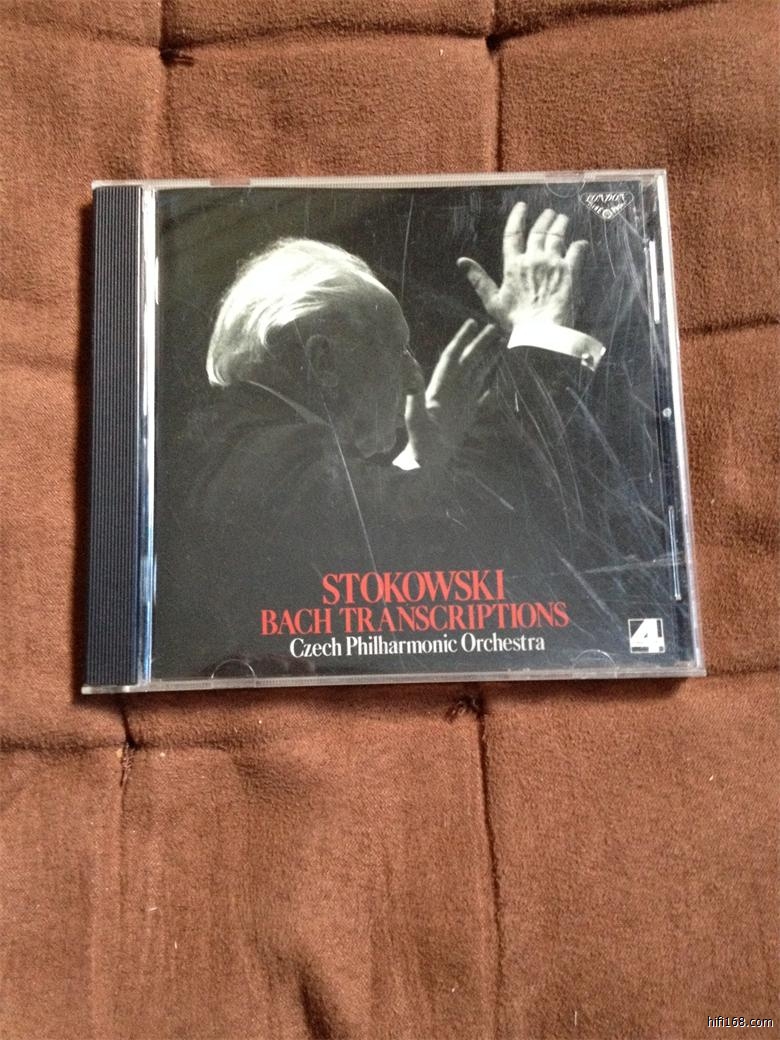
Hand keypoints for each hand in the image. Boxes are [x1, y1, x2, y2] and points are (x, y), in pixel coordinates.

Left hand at [395, 320, 498, 468]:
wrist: (425, 465)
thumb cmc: (419, 444)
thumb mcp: (414, 415)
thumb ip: (413, 388)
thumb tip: (405, 358)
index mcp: (439, 388)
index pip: (452, 358)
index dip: (462, 340)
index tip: (473, 324)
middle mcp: (450, 392)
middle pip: (467, 362)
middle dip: (479, 345)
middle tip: (495, 328)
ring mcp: (459, 404)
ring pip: (475, 376)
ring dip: (486, 361)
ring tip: (500, 346)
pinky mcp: (465, 418)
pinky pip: (479, 399)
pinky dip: (489, 389)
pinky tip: (496, 384)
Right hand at [457, 204, 587, 331]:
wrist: (540, 333)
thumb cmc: (514, 322)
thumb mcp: (492, 301)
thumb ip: (478, 278)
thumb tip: (461, 261)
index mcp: (513, 265)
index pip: (513, 234)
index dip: (517, 217)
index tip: (522, 206)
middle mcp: (533, 259)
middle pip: (539, 231)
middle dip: (544, 219)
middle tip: (549, 213)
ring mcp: (552, 264)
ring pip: (557, 236)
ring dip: (560, 225)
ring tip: (563, 219)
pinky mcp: (569, 272)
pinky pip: (576, 251)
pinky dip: (579, 245)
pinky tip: (581, 242)